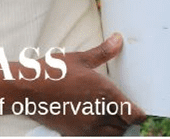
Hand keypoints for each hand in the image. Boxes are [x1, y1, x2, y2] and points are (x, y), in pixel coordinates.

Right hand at [27, 34, 145, 135]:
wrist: (29, 89)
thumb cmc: (54, 71)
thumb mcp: (80, 58)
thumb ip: (103, 52)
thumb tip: (119, 40)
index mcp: (104, 94)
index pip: (133, 114)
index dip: (140, 114)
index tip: (141, 111)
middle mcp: (99, 114)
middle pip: (125, 126)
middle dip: (129, 121)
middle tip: (129, 112)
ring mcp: (87, 127)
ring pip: (113, 135)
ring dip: (117, 128)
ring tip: (115, 117)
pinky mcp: (76, 134)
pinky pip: (97, 138)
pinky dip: (102, 133)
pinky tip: (97, 121)